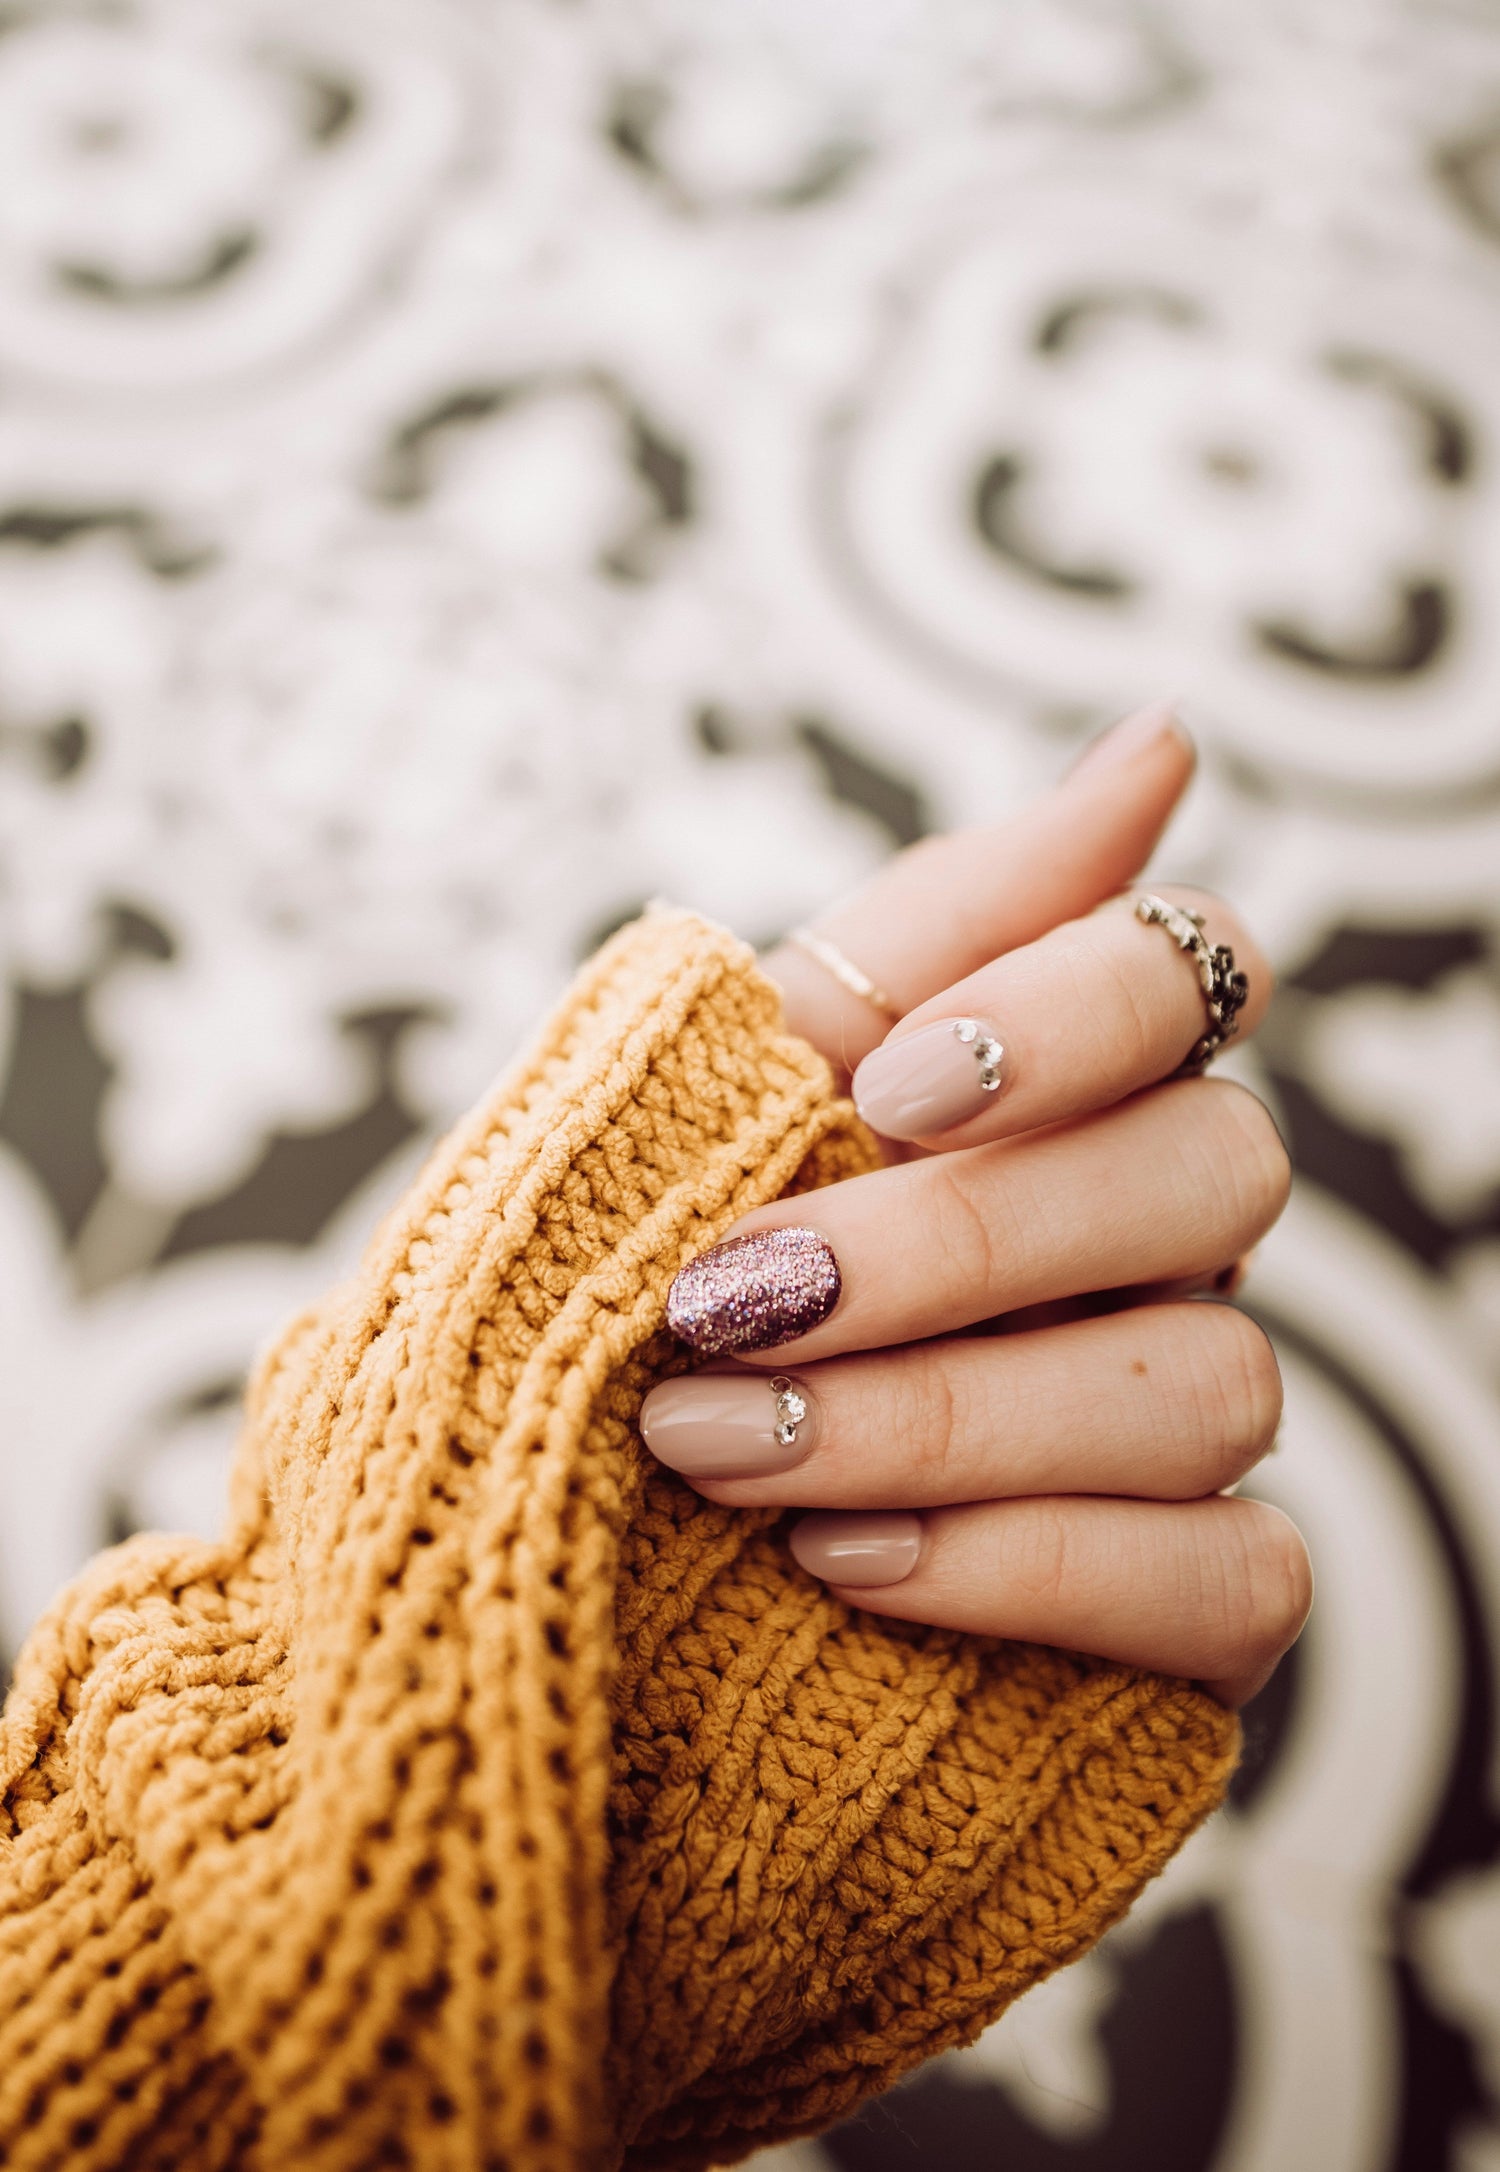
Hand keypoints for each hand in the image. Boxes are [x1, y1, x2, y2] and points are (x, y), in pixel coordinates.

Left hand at [641, 703, 1310, 1707]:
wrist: (531, 1530)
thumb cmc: (639, 1271)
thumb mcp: (727, 1079)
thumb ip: (931, 927)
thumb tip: (1170, 736)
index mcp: (1059, 1092)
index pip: (1193, 964)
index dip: (1070, 1010)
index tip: (881, 1085)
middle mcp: (1157, 1242)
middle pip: (1219, 1172)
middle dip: (964, 1240)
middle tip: (740, 1298)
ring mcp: (1184, 1421)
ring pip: (1216, 1383)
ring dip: (950, 1416)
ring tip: (723, 1450)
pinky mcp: (1194, 1607)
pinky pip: (1225, 1579)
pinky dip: (1025, 1569)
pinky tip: (841, 1563)